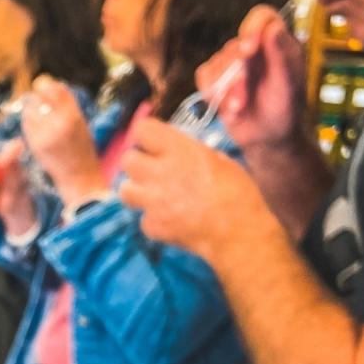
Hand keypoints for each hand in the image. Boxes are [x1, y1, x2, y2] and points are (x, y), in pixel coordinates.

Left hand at [21, 76, 105, 208]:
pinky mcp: (35, 145)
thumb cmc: (81, 149)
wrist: (80, 176)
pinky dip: (28, 122)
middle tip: (39, 103)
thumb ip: (65, 104)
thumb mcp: (80, 123)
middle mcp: (59, 123)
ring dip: (30, 109)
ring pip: (28, 110)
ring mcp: (46, 134)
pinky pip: (26, 124)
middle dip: (36, 97)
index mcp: (74, 115)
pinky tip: (36, 128)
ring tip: (38, 118)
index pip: (54, 88)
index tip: (43, 87)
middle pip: (37, 97)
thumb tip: (45, 83)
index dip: (45, 84)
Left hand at [120, 118, 275, 262]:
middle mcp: (161, 173)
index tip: (154, 144)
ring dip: (137, 191)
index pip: (143, 129)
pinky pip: (143, 219)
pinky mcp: (152, 226)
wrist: (238, 234)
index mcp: (180, 151)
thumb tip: (179, 152)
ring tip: (154, 196)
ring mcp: (153, 201)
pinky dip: (154, 221)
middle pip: (127, 160)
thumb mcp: (220, 160)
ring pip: (125, 190)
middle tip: (152, 172)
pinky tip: (171, 220)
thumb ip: (192, 153)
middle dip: (138, 164)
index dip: (147, 136)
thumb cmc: (238, 194)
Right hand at [198, 4, 305, 150]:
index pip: (261, 17)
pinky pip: (204, 77)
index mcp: (276, 40)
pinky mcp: (214, 78)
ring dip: (227, 92)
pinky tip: (230, 109)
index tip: (248, 49)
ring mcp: (231, 62)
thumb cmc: (284, 109)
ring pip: (217, 65)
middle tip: (243, 99)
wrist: (268, 138)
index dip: (252, 28)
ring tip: (240, 108)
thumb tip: (273, 27)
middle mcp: (252, 46)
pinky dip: (214, 96)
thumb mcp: (289, 84)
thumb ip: (282, 55)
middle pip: (234, 46)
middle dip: (237, 76)